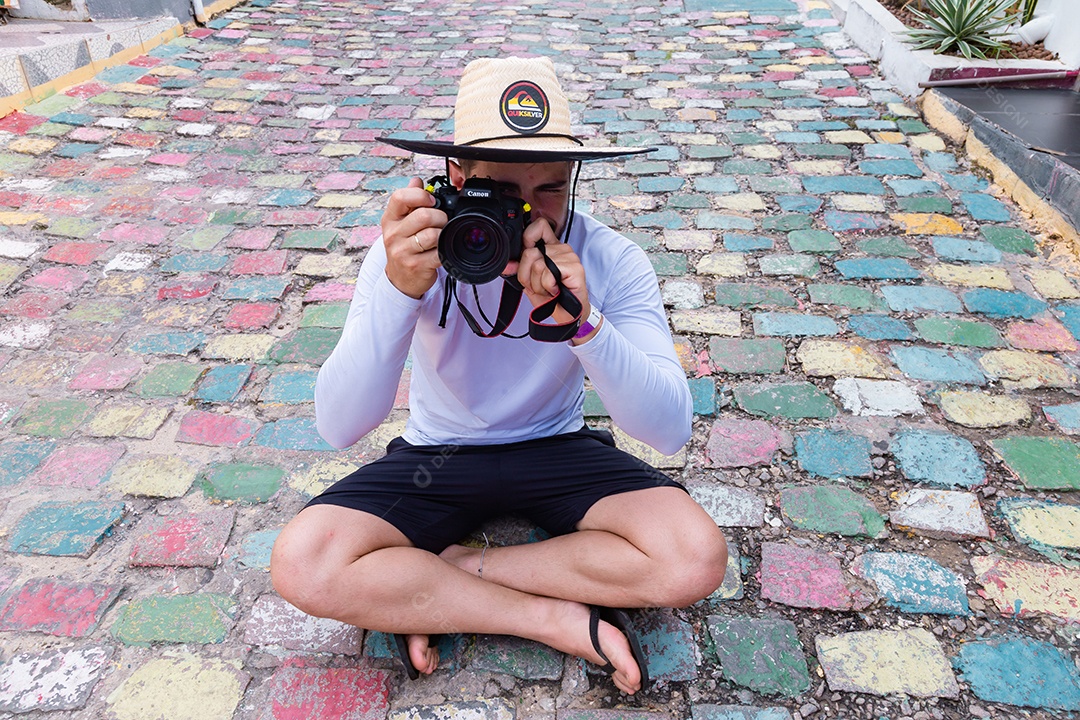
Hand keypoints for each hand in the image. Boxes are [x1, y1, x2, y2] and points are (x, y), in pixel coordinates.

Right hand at [380, 177, 444, 298]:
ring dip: (444, 234)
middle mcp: (393, 234)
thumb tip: (416, 181)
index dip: (420, 195)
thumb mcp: (401, 223)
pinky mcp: (416, 266)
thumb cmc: (404, 247)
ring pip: (433, 234)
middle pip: (424, 215)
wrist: (400, 279)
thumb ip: (410, 201)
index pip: (400, 197)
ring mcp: (403, 251)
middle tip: (442, 222)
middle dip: (440, 217)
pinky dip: (445, 250)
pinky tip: (440, 250)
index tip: (431, 200)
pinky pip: (439, 253)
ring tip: (441, 237)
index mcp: (390, 219)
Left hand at [506, 217, 591, 330]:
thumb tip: (507, 265)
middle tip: (540, 285)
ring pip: (538, 264)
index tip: (526, 257)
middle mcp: (560, 249)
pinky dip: (548, 285)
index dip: (527, 238)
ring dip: (539, 284)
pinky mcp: (575, 267)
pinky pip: (548, 273)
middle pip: (530, 252)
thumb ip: (519, 270)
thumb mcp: (530, 283)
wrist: (568, 315)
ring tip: (549, 289)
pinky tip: (556, 289)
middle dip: (528, 275)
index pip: (539, 226)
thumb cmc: (553, 299)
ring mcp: (569, 257)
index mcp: (550, 248)